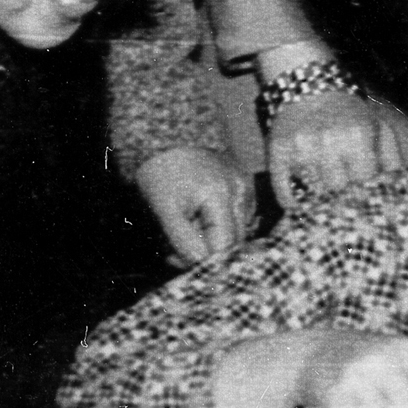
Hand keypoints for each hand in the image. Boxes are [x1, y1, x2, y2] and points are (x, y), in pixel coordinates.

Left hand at [134, 145, 254, 266]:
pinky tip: (199, 217)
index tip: (182, 263)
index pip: (225, 244)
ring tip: (185, 228)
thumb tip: (202, 266)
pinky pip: (238, 216)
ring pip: (237, 229)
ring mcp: (246, 186)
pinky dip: (219, 224)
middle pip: (234, 240)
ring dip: (212, 238)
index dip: (206, 260)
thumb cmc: (160, 175)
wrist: (165, 141)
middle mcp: (241, 190)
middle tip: (175, 251)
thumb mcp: (164, 211)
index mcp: (221, 195)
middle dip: (206, 251)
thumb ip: (184, 241)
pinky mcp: (245, 184)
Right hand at [265, 87, 407, 208]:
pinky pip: (284, 191)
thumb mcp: (377, 128)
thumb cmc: (349, 113)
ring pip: (312, 194)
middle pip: (337, 192)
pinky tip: (301, 203)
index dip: (366, 195)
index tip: (366, 203)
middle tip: (345, 208)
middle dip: (343, 200)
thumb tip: (397, 189)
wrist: (309, 84)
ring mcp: (300, 148)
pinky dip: (293, 202)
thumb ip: (391, 159)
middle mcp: (328, 142)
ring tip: (325, 204)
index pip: (364, 183)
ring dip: (319, 202)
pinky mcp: (277, 151)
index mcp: (358, 137)